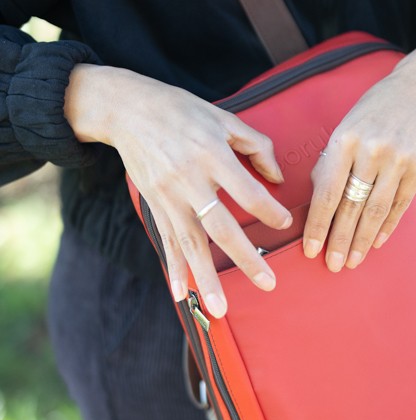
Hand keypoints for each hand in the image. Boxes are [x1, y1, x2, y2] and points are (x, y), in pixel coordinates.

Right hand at [65, 66, 292, 316]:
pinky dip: (175, 268)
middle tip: (268, 283)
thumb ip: (256, 145)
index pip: (248, 192)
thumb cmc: (182, 111)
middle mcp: (189, 179)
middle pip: (222, 227)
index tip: (284, 224)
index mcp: (212, 154)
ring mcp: (168, 196)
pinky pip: (167, 241)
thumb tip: (277, 178)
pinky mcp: (154, 204)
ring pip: (192, 244)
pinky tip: (181, 294)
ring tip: (220, 309)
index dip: (269, 211)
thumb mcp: (224, 118)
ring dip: (207, 278)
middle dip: (246, 258)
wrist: (128, 110)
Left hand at [303, 37, 415, 270]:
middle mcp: (373, 150)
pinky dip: (387, 226)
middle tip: (332, 265)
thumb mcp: (344, 127)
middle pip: (352, 207)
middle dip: (339, 240)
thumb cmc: (373, 111)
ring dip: (363, 240)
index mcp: (346, 139)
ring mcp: (400, 160)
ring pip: (376, 211)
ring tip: (352, 260)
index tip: (310, 248)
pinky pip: (400, 205)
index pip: (326, 192)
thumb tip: (318, 205)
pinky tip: (376, 242)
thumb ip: (331, 163)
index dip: (318, 224)